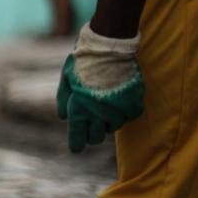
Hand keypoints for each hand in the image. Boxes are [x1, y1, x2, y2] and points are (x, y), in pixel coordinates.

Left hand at [56, 24, 143, 152]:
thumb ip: (64, 100)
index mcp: (79, 111)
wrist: (109, 48)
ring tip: (103, 105)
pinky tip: (117, 101)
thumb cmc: (83, 62)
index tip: (76, 148)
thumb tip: (63, 117)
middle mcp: (99, 115)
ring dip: (106, 122)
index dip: (76, 144)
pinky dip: (122, 113)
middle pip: (95, 138)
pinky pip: (127, 118)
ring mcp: (118, 112)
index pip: (78, 138)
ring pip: (111, 128)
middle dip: (91, 134)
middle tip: (89, 126)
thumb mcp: (66, 80)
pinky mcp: (133, 106)